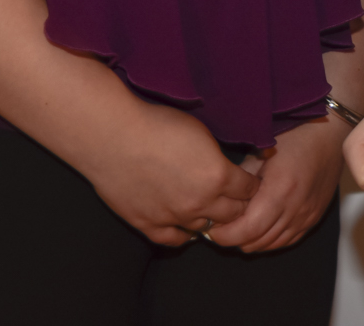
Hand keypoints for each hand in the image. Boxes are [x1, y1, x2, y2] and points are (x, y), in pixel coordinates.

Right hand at [78, 101, 257, 247]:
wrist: (112, 135)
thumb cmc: (155, 124)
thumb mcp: (200, 132)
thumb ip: (218, 155)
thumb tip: (230, 165)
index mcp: (217, 176)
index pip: (248, 190)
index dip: (251, 185)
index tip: (249, 182)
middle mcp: (199, 202)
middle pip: (233, 214)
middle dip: (237, 205)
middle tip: (235, 198)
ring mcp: (173, 217)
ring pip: (205, 229)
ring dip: (210, 219)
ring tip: (210, 209)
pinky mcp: (148, 224)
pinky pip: (174, 239)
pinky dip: (183, 234)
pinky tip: (185, 226)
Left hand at [207, 113, 346, 252]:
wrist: (330, 132)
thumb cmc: (295, 135)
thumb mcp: (261, 153)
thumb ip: (241, 180)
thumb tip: (220, 198)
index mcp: (280, 190)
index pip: (248, 230)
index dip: (226, 235)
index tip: (211, 229)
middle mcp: (295, 208)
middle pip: (258, 241)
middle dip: (234, 239)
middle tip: (220, 229)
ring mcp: (307, 215)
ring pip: (272, 244)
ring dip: (252, 241)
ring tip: (237, 230)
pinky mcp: (314, 217)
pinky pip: (288, 240)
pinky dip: (271, 240)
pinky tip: (260, 230)